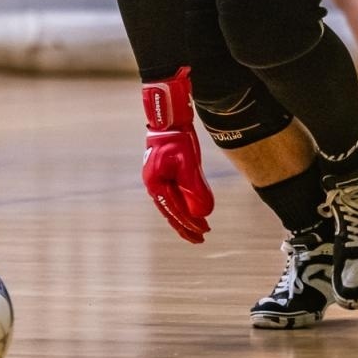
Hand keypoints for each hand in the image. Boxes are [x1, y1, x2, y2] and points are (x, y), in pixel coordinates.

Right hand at [141, 67, 213, 243]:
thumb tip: (203, 212)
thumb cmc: (177, 139)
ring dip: (185, 217)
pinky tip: (193, 209)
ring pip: (172, 204)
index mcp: (155, 183)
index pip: (175, 210)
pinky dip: (183, 204)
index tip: (203, 233)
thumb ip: (194, 188)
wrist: (169, 118)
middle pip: (171, 211)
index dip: (189, 223)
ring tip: (199, 228)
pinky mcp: (163, 173)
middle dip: (186, 226)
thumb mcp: (188, 164)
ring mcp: (157, 179)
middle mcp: (154, 184)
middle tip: (200, 239)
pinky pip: (173, 195)